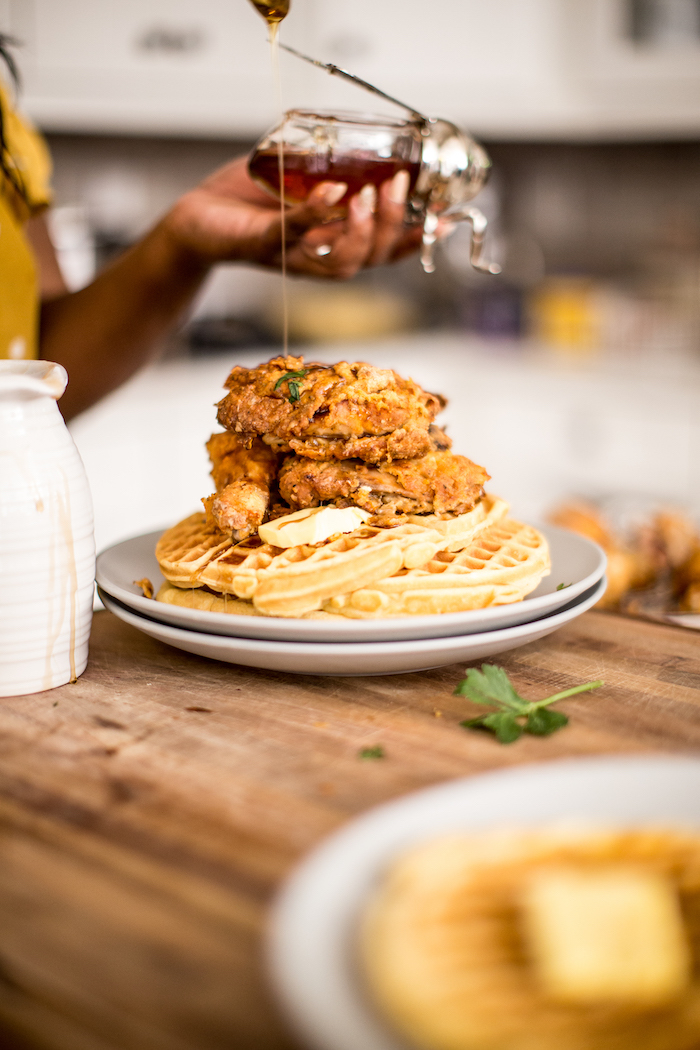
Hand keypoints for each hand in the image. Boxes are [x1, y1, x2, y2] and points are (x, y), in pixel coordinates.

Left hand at [161, 156, 422, 278]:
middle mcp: (316, 259)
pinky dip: (314, 214)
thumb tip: (369, 141)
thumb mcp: (300, 183)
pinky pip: (293, 234)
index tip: (444, 219)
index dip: (415, 240)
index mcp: (332, 245)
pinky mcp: (261, 244)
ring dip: (361, 232)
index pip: (383, 252)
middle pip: (369, 259)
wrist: (197, 219)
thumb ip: (333, 172)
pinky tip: (331, 191)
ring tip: (366, 195)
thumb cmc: (248, 201)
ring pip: (340, 263)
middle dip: (392, 226)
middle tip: (398, 187)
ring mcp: (291, 256)